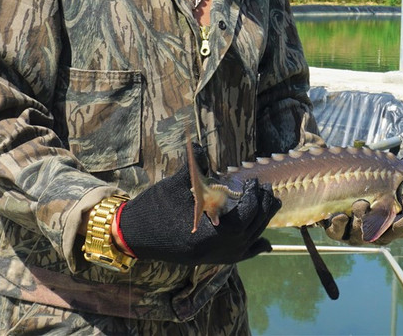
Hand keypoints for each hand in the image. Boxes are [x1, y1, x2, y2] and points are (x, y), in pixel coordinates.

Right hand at [116, 145, 280, 264]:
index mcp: (207, 233)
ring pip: (247, 242)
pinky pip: (238, 257)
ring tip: (270, 203)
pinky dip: (253, 249)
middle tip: (266, 189)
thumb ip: (192, 167)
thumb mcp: (173, 186)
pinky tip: (265, 244)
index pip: (243, 219)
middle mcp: (214, 250)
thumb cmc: (152, 208)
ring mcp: (212, 257)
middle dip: (262, 208)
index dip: (253, 200)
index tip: (254, 182)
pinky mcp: (208, 259)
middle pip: (250, 230)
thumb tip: (199, 144)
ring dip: (261, 223)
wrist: (132, 235)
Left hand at [321, 152, 402, 245]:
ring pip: (362, 236)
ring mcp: (355, 231)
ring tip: (360, 203)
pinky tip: (340, 215)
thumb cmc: (367, 176)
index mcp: (392, 219)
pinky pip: (338, 233)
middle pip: (388, 237)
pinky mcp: (336, 229)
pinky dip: (339, 225)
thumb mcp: (388, 171)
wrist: (335, 176)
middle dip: (390, 225)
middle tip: (388, 209)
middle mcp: (375, 230)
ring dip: (362, 220)